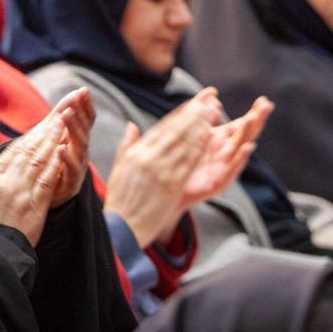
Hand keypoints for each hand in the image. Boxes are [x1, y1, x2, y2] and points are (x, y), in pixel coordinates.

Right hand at [0, 111, 67, 247]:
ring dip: (53, 141)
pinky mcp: (35, 207)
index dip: (29, 135)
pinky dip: (56, 164)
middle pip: (29, 150)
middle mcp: (7, 181)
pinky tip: (64, 152)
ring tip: (64, 124)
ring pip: (40, 161)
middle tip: (59, 113)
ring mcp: (22, 193)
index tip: (41, 123)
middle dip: (45, 130)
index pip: (13, 151)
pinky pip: (47, 181)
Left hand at [48, 87, 93, 206]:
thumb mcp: (62, 138)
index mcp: (79, 141)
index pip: (86, 120)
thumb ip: (68, 116)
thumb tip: (79, 90)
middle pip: (83, 131)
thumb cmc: (59, 164)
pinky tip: (60, 148)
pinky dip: (65, 159)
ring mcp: (78, 168)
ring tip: (65, 114)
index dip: (86, 106)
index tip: (84, 90)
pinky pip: (69, 170)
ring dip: (73, 130)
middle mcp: (82, 153)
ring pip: (79, 148)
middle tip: (74, 99)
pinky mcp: (70, 184)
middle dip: (80, 114)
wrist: (52, 198)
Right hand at [103, 90, 218, 246]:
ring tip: (214, 115)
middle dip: (194, 116)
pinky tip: (210, 139)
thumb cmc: (120, 201)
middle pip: (175, 133)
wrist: (121, 229)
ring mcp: (160, 173)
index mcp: (136, 154)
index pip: (161, 129)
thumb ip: (127, 145)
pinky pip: (187, 164)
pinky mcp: (170, 187)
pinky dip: (199, 149)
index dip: (179, 115)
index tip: (193, 104)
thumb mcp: (119, 169)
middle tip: (210, 102)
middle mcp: (148, 160)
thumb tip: (132, 125)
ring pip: (184, 145)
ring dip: (201, 128)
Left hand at [178, 95, 270, 210]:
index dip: (254, 114)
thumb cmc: (183, 162)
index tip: (264, 100)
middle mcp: (226, 154)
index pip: (242, 125)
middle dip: (256, 120)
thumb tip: (214, 96)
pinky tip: (247, 147)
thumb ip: (202, 114)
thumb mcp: (192, 134)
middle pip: (246, 134)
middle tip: (266, 106)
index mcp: (221, 142)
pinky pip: (231, 169)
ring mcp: (224, 169)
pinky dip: (240, 158)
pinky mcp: (218, 183)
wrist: (168, 189)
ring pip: (239, 149)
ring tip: (252, 118)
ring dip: (247, 133)